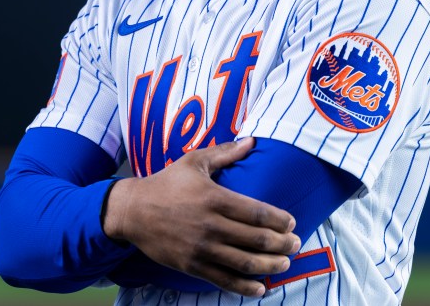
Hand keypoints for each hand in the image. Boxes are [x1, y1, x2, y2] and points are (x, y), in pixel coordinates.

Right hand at [102, 137, 300, 296]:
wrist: (133, 210)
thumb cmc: (167, 182)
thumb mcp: (194, 161)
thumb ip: (225, 152)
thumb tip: (252, 141)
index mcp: (214, 198)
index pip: (257, 213)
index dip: (280, 220)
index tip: (292, 223)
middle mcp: (211, 225)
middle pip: (257, 240)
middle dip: (283, 245)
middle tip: (296, 244)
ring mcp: (201, 248)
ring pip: (245, 263)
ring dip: (271, 267)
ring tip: (284, 264)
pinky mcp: (192, 266)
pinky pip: (224, 280)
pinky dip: (246, 287)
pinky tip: (261, 288)